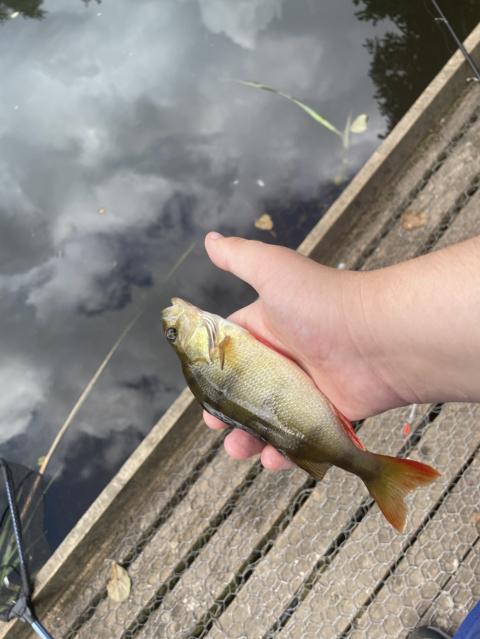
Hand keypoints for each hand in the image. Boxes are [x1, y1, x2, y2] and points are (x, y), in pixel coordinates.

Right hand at [202, 233, 407, 469]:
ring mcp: (305, 387)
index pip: (230, 351)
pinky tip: (272, 459)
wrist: (378, 338)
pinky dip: (285, 454)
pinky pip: (300, 438)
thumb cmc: (323, 302)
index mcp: (266, 328)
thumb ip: (238, 257)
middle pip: (245, 391)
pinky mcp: (327, 413)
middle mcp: (284, 357)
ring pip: (268, 419)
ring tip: (238, 448)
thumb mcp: (272, 271)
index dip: (212, 372)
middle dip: (227, 411)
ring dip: (249, 438)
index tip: (199, 390)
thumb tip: (209, 239)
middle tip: (216, 426)